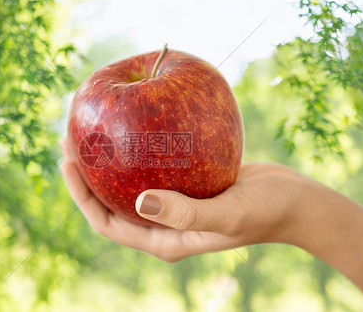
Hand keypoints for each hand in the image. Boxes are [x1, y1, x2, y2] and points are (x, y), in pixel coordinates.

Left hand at [59, 137, 310, 261]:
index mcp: (163, 239)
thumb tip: (139, 200)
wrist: (295, 202)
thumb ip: (186, 212)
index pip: (106, 221)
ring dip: (110, 157)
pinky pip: (153, 165)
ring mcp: (173, 203)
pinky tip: (136, 122)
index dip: (81, 195)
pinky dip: (139, 148)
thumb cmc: (266, 212)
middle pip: (110, 198)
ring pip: (128, 180)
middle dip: (87, 171)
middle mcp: (162, 223)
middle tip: (72, 134)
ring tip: (96, 125)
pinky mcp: (187, 184)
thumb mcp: (228, 214)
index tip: (67, 160)